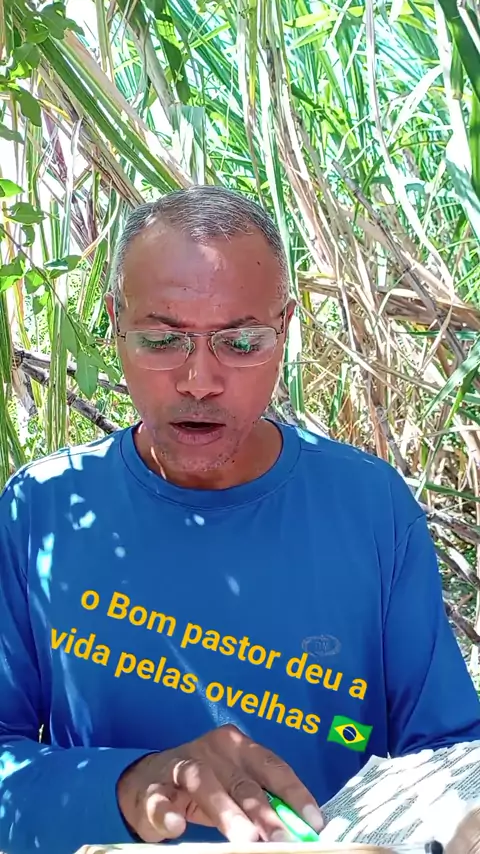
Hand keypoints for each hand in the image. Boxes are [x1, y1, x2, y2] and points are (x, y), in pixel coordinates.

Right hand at [117, 724, 323, 843]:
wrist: (146, 779)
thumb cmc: (204, 783)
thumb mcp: (234, 785)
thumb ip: (261, 799)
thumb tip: (298, 827)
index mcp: (237, 746)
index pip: (272, 766)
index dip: (294, 794)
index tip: (314, 822)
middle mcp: (211, 750)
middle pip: (242, 782)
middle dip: (265, 813)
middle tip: (282, 839)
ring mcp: (180, 765)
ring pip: (204, 783)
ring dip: (226, 812)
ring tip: (245, 839)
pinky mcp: (153, 787)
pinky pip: (160, 799)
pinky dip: (167, 812)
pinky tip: (177, 826)